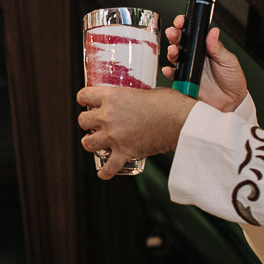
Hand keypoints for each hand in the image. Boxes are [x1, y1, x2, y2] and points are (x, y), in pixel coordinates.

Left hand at [76, 86, 196, 178]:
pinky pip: (108, 168)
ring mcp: (114, 136)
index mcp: (112, 96)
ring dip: (90, 143)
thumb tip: (135, 97)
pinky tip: (103, 172)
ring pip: (87, 143)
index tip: (85, 102)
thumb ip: (134, 95)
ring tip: (97, 143)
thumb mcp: (146, 91)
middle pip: (82, 120)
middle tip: (95, 123)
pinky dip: (105, 172)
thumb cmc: (169, 104)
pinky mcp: (124, 152)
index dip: (83, 98)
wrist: (181, 122)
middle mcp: (108, 116)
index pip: (84, 95)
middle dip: (87, 122)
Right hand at [162, 16, 247, 112]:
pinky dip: (169, 72)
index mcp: (205, 48)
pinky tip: (169, 69)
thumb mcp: (229, 61)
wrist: (232, 102)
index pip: (193, 32)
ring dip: (171, 51)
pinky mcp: (184, 82)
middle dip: (174, 34)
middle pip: (180, 42)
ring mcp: (188, 69)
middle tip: (173, 32)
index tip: (182, 20)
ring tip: (173, 50)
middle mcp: (194, 56)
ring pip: (174, 56)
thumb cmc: (232, 80)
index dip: (185, 24)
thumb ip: (218, 48)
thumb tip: (213, 32)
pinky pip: (174, 76)